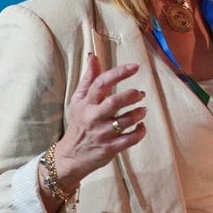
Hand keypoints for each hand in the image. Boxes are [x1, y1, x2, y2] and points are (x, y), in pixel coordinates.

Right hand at [52, 54, 146, 188]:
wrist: (70, 157)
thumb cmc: (78, 123)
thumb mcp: (78, 100)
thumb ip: (89, 79)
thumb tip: (93, 56)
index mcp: (86, 103)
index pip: (101, 83)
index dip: (119, 73)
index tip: (135, 67)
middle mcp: (93, 117)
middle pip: (114, 102)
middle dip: (131, 95)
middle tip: (141, 94)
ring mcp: (102, 134)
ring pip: (125, 121)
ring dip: (138, 113)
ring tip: (143, 110)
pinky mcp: (110, 148)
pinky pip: (130, 139)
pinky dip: (140, 131)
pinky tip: (141, 126)